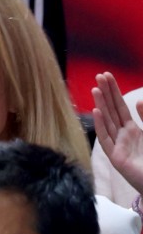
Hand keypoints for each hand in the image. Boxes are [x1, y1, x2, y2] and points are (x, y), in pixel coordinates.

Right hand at [93, 72, 142, 194]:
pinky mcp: (116, 158)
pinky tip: (97, 112)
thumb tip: (138, 102)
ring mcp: (118, 147)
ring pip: (108, 122)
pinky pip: (106, 139)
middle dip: (106, 93)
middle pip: (112, 111)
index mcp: (133, 131)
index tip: (107, 76)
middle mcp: (123, 137)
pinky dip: (101, 125)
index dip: (114, 91)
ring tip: (95, 89)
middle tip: (99, 76)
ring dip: (101, 105)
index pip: (120, 107)